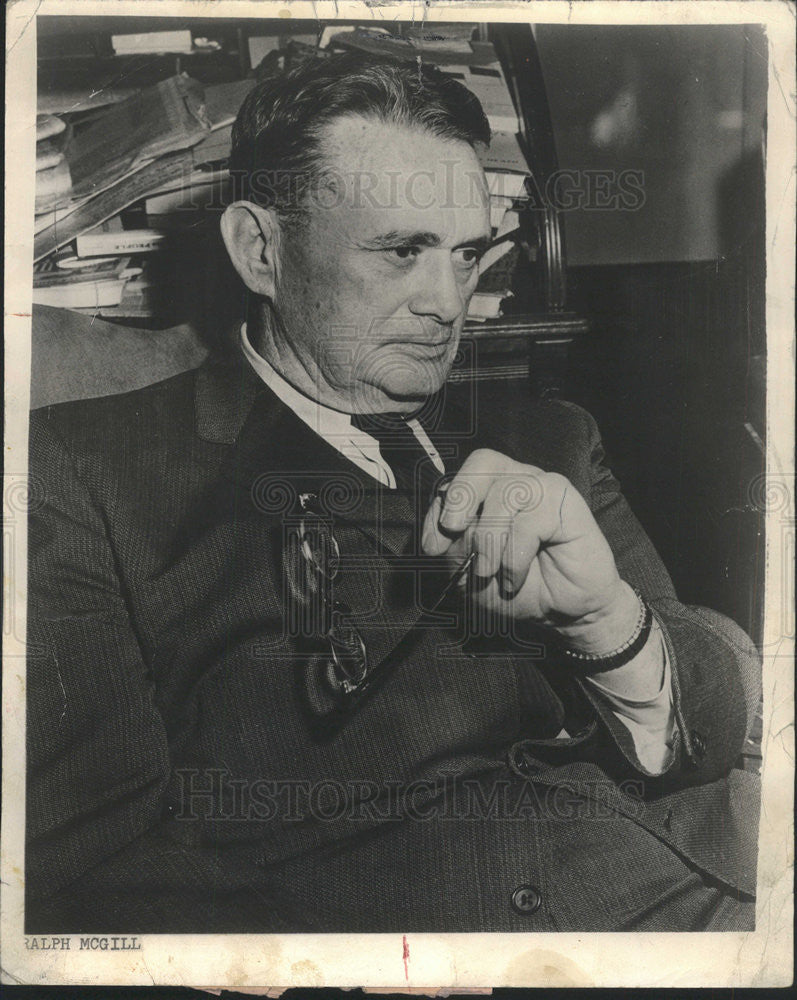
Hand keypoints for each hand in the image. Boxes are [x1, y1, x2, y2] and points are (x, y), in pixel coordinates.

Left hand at [421, 449, 640, 654]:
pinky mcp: (566, 503)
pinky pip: (529, 521)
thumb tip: (439, 526)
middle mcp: (518, 481)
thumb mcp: (469, 572)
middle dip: (461, 496)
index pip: (458, 478)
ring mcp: (544, 488)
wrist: (563, 613)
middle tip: (454, 530)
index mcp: (492, 490)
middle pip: (483, 461)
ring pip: (504, 493)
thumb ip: (451, 544)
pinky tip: (516, 577)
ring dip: (489, 540)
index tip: (433, 546)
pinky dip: (515, 557)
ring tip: (490, 571)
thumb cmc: (519, 588)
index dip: (442, 507)